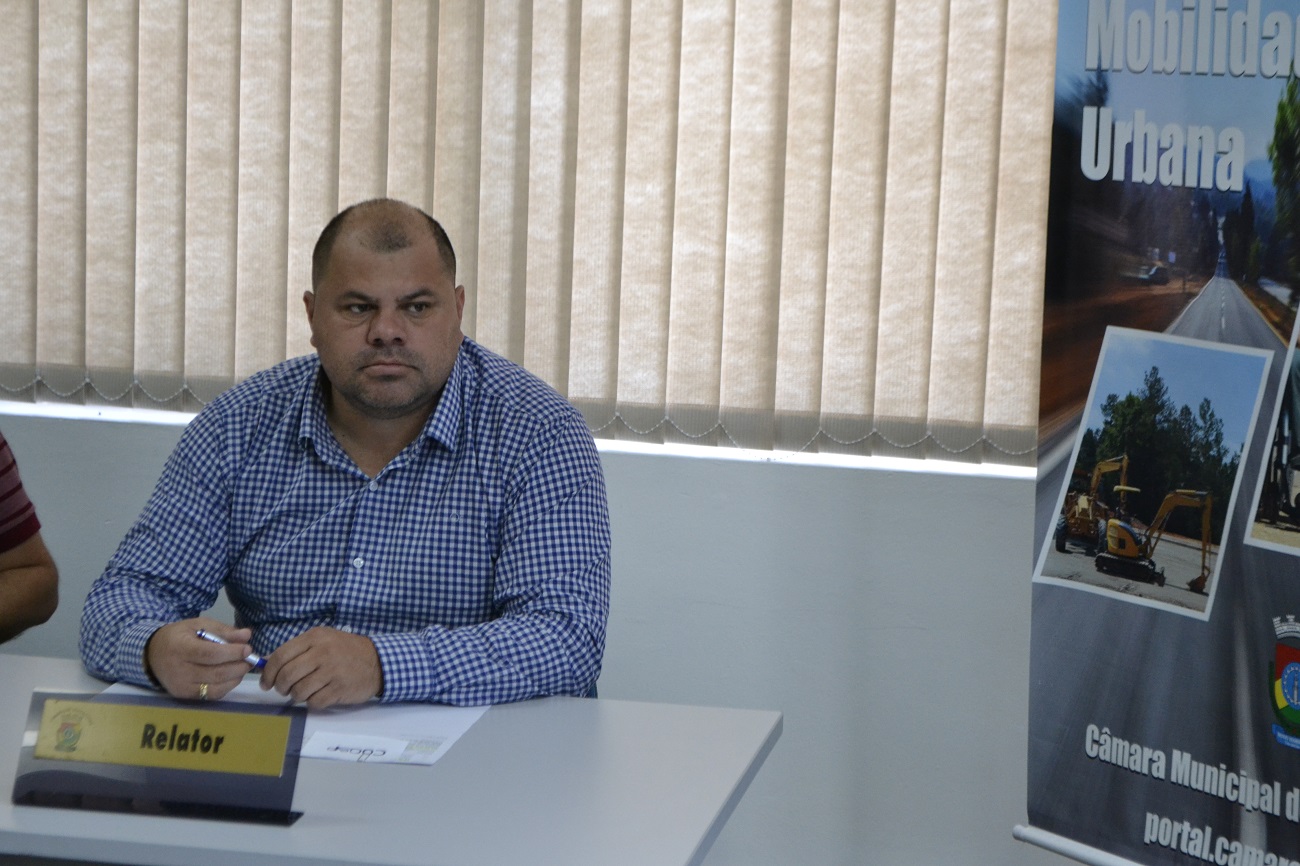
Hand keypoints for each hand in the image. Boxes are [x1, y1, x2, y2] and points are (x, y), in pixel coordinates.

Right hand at [145, 618, 256, 701]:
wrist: (152, 654)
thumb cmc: (178, 636)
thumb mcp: (198, 625)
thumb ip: (223, 630)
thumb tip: (246, 635)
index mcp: (180, 648)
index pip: (209, 654)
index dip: (232, 653)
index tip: (248, 649)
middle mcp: (179, 670)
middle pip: (215, 673)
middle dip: (238, 666)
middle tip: (250, 659)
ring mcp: (181, 686)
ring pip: (216, 687)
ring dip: (235, 677)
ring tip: (243, 666)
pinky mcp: (185, 696)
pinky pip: (211, 695)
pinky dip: (227, 686)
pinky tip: (232, 676)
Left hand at [260, 626, 381, 708]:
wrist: (378, 661)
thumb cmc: (346, 650)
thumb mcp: (323, 640)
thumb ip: (298, 650)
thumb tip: (269, 665)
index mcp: (315, 638)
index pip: (281, 656)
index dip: (268, 672)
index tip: (266, 682)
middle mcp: (322, 652)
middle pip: (287, 675)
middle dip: (280, 687)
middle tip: (283, 690)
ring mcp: (332, 671)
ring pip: (298, 691)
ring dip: (297, 696)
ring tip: (304, 692)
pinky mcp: (339, 689)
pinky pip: (314, 702)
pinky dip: (312, 702)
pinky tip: (319, 695)